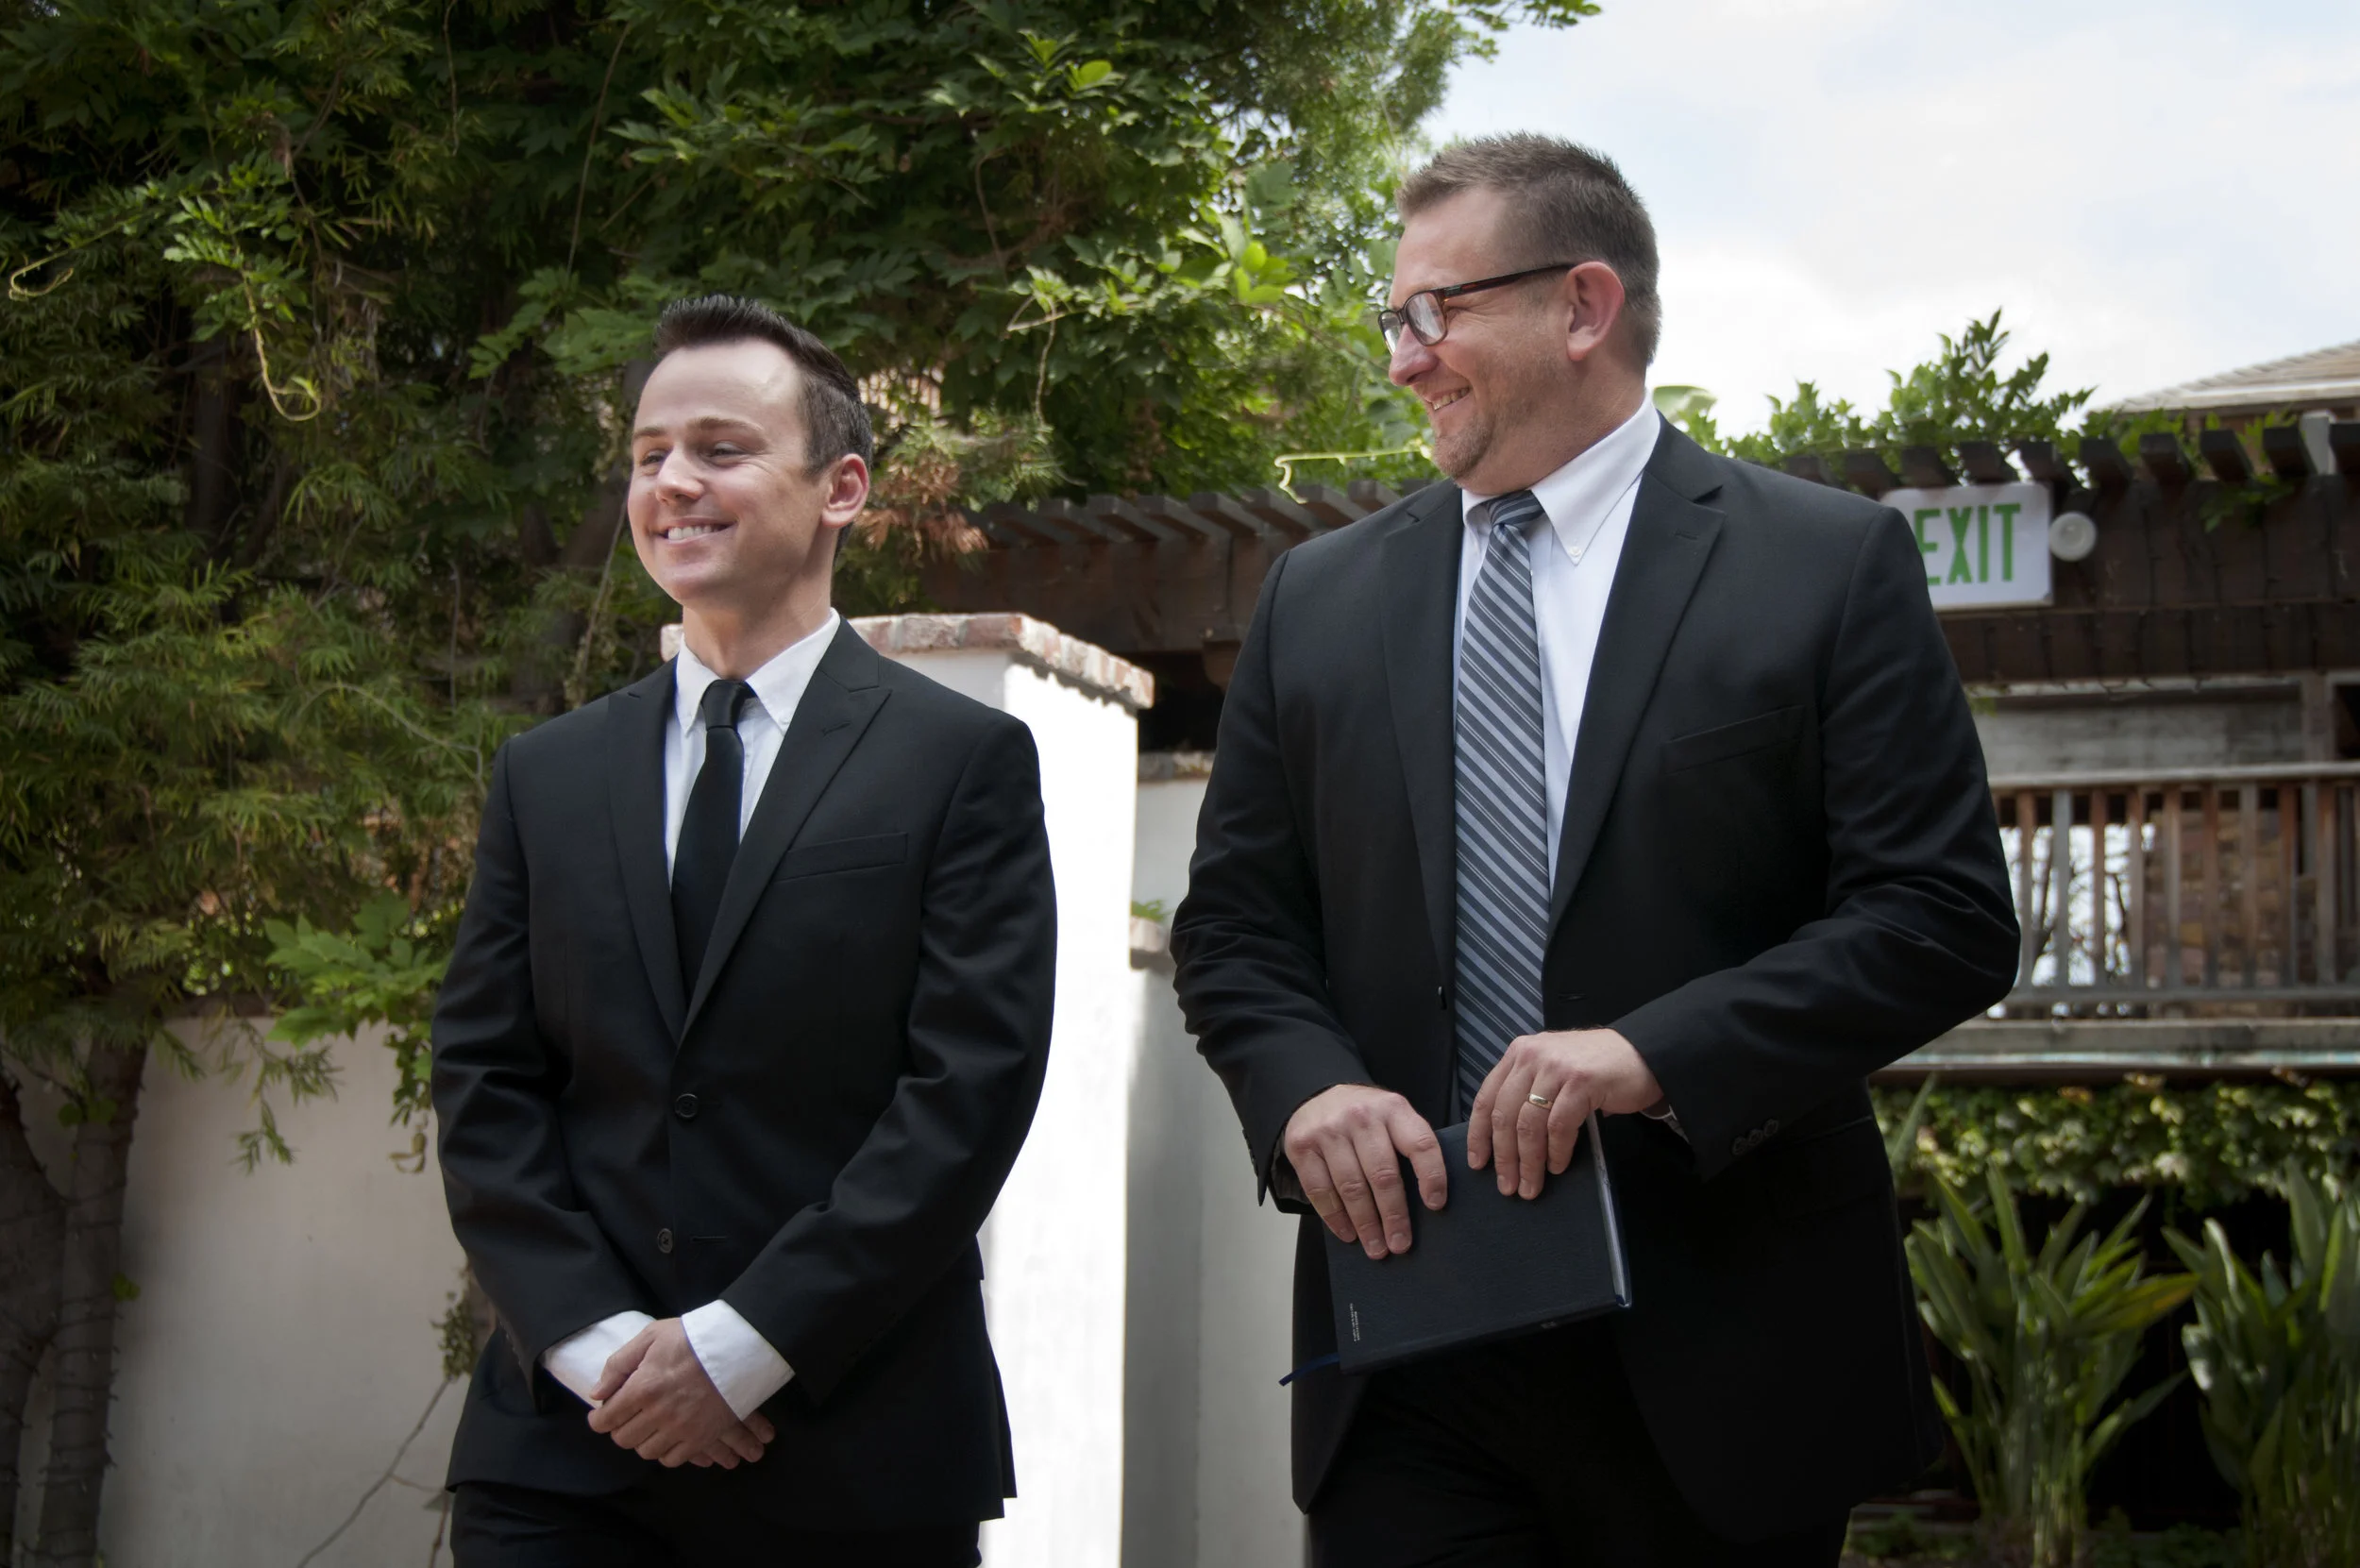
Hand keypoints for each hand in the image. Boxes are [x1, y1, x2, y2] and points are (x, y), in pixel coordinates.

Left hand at [585, 1318, 774, 1468]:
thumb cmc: (692, 1338)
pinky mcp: (701, 1438)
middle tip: (628, 1417)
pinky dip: (666, 1452)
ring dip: (643, 1440)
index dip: (599, 1420)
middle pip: (624, 1439)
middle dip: (620, 1429)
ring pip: (646, 1451)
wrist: (738, 1347)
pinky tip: (669, 1436)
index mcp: (642, 1387)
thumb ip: (618, 1364)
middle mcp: (657, 1413)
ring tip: (650, 1426)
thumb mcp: (651, 1336)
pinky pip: (672, 1459)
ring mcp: (680, 1429)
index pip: (606, 1420)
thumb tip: (597, 1394)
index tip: (602, 1416)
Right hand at [1282, 1084, 1447, 1259]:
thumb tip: (1427, 1203)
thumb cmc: (1364, 1119)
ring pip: (1351, 1187)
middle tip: (1401, 1244)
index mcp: (1393, 1109)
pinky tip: (1348, 1234)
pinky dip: (1336, 1218)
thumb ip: (1407, 1146)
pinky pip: (1320, 1190)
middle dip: (1394, 1215)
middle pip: (1383, 1174)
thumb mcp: (1391, 1117)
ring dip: (1366, 1224)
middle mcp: (1360, 1116)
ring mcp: (1328, 1130)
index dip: (1431, 1176)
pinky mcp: (1302, 1146)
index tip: (1436, 1205)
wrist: (1315, 1096)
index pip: (1420, 1144)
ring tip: (1376, 1248)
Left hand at [1467, 1029, 1661, 1198]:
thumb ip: (1529, 1091)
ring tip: (1531, 1186)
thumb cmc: (1597, 1069)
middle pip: (1504, 1115)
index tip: (1477, 1162)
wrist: (1643, 1055)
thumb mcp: (1553, 1071)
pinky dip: (1556, 1152)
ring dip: (1529, 1162)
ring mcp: (1556, 1067)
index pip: (1487, 1097)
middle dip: (1504, 1156)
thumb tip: (1507, 1141)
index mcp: (1520, 1053)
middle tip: (1507, 1186)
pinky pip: (1559, 1126)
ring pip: (1529, 1124)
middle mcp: (1532, 1056)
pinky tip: (1557, 1167)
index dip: (1478, 1134)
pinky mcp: (1581, 1081)